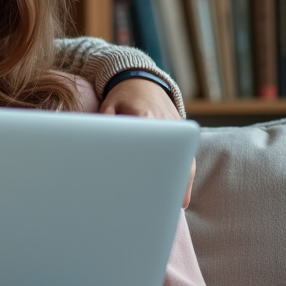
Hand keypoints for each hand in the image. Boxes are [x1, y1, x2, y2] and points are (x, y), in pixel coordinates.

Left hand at [99, 78, 196, 207]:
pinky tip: (181, 196)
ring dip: (180, 182)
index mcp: (147, 118)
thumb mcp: (108, 106)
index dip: (148, 168)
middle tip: (162, 204)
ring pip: (184, 159)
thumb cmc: (121, 95)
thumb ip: (105, 124)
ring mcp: (176, 129)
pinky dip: (184, 175)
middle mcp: (165, 125)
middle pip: (171, 157)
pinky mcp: (181, 133)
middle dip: (167, 181)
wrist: (142, 80)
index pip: (150, 146)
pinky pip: (186, 157)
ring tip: (177, 205)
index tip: (147, 186)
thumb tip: (99, 144)